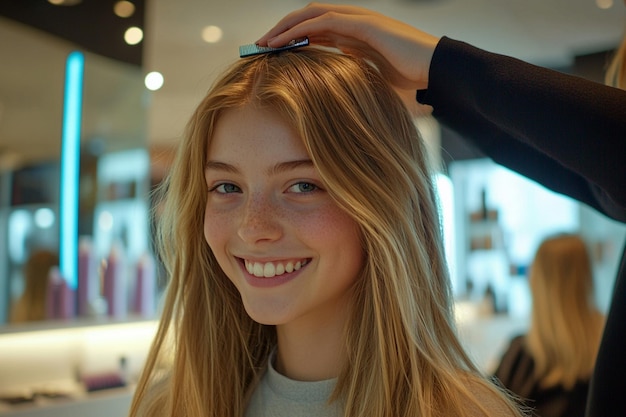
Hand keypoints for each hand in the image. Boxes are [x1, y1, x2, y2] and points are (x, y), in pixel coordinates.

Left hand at [256, 3, 440, 90]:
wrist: (440, 76)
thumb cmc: (413, 85)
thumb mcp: (374, 86)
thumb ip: (354, 85)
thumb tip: (335, 104)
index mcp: (358, 38)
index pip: (317, 32)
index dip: (293, 40)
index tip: (273, 56)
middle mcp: (356, 24)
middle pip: (309, 19)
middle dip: (282, 31)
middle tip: (260, 47)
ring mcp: (360, 21)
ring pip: (311, 15)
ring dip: (284, 28)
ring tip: (263, 43)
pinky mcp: (364, 24)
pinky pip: (322, 21)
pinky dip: (299, 29)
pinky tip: (282, 42)